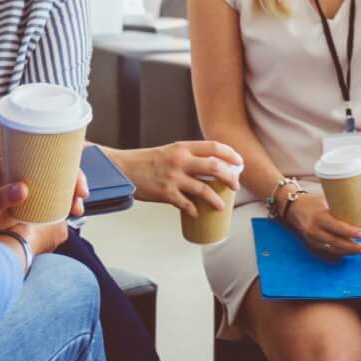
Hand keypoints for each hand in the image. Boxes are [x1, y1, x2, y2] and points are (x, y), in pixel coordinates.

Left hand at [0, 160, 85, 258]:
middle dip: (74, 180)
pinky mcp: (32, 200)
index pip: (44, 155)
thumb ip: (1, 197)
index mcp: (13, 163)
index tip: (75, 180)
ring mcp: (29, 186)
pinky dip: (65, 203)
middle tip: (80, 196)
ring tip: (77, 209)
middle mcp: (23, 172)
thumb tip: (23, 188)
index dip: (66, 164)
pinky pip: (53, 197)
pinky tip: (71, 211)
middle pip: (56, 169)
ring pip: (58, 184)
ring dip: (72, 194)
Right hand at [120, 141, 241, 216]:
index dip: (230, 154)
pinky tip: (197, 213)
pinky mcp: (166, 194)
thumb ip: (187, 157)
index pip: (213, 147)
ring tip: (221, 205)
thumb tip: (207, 167)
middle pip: (214, 167)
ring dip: (216, 199)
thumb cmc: (145, 161)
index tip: (239, 162)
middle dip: (230, 177)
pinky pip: (186, 205)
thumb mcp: (169, 152)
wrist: (121, 169)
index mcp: (182, 147)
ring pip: (204, 189)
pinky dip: (194, 210)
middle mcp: (180, 160)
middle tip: (235, 185)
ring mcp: (173, 178)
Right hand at [285, 194, 360, 257]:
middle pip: (337, 243)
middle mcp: (315, 231)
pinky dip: (342, 253)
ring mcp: (313, 240)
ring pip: (334, 250)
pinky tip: (353, 251)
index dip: (351, 232)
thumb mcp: (325, 201)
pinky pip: (330, 252)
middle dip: (354, 247)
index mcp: (319, 217)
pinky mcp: (313, 245)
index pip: (337, 227)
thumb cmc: (312, 202)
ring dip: (350, 252)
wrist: (293, 209)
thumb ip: (340, 208)